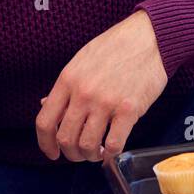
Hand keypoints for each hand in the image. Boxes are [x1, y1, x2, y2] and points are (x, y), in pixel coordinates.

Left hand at [36, 10, 168, 161]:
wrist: (148, 37)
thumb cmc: (115, 47)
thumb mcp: (81, 61)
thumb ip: (65, 86)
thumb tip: (45, 104)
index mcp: (68, 80)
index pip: (44, 122)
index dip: (45, 144)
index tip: (52, 153)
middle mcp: (83, 93)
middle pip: (65, 139)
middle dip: (71, 154)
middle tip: (80, 154)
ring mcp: (105, 102)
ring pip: (87, 145)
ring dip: (90, 156)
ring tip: (98, 152)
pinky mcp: (129, 110)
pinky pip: (114, 144)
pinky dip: (111, 154)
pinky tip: (112, 150)